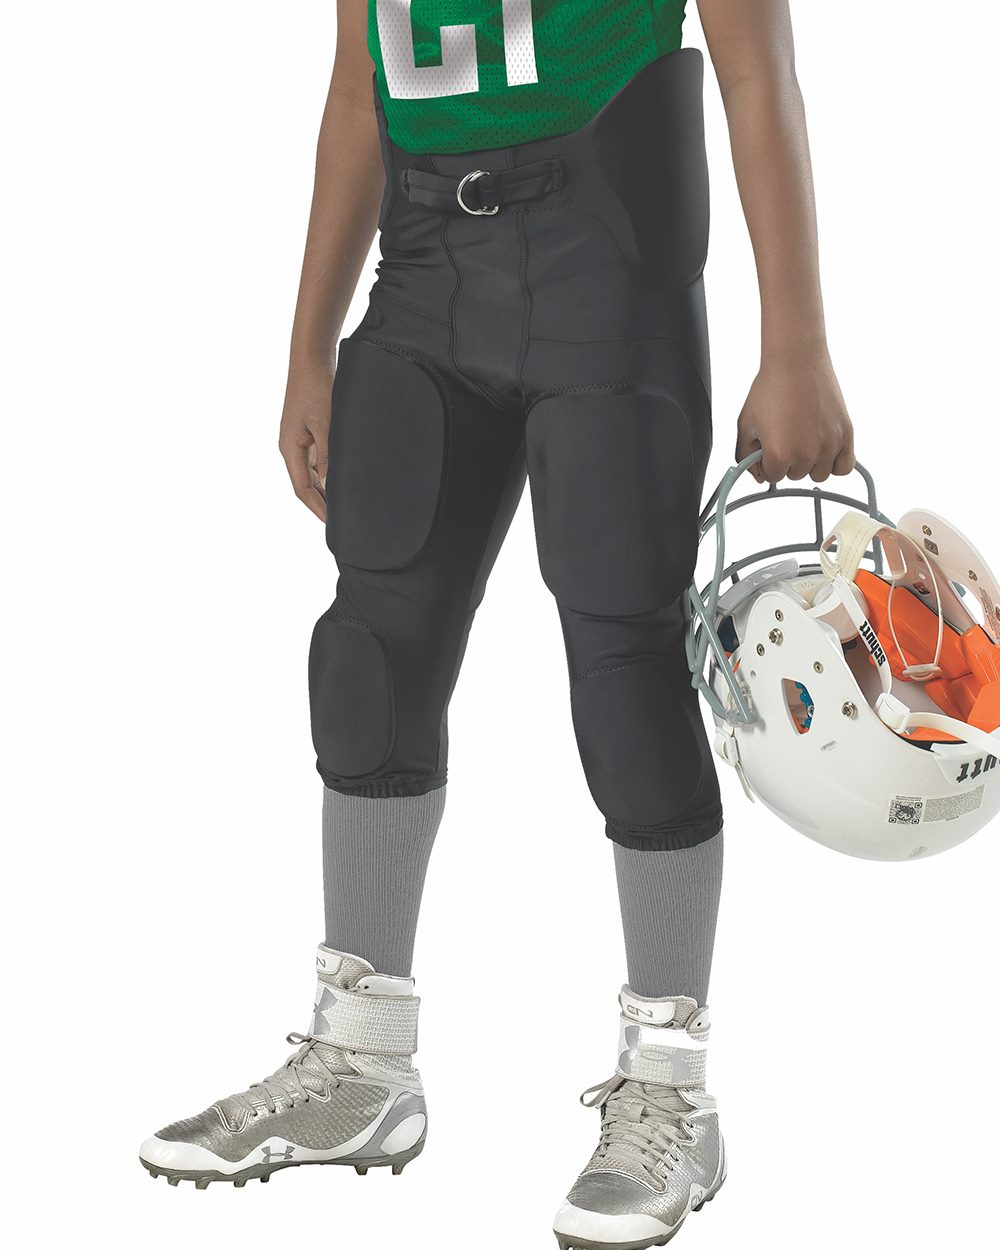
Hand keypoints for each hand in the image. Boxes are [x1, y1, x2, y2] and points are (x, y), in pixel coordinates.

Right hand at [279, 364, 333, 520]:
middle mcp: (291, 447)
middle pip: (306, 485)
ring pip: (311, 473)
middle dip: (322, 503)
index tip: (333, 523)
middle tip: (343, 518)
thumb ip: (328, 457)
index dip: (318, 508)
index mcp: (290, 448)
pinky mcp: (308, 431)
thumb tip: (329, 485)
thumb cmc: (317, 387)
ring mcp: (299, 440)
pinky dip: (327, 472)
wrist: (312, 358)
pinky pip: (316, 460)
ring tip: (344, 503)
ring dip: (325, 488)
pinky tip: (341, 478)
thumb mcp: (326, 425)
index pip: (302, 489)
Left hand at [735, 348, 854, 484]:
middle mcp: (805, 453)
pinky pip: (846, 467)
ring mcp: (829, 445)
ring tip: (804, 438)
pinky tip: (824, 450)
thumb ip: (745, 457)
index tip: (770, 444)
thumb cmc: (771, 388)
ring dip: (810, 463)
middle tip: (787, 434)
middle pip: (795, 476)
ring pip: (818, 474)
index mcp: (778, 454)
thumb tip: (758, 475)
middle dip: (788, 460)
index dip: (767, 461)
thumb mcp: (746, 425)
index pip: (771, 478)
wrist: (795, 361)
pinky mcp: (846, 434)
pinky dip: (835, 463)